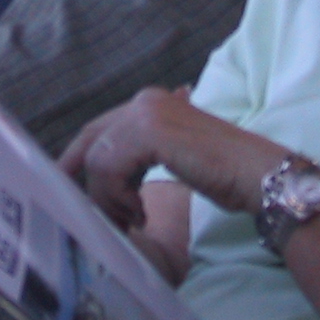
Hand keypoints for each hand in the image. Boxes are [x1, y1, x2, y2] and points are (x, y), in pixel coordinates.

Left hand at [60, 87, 275, 229]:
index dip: (77, 157)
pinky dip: (118, 197)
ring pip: (99, 160)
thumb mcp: (173, 157)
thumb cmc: (222, 172)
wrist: (255, 174)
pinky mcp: (149, 132)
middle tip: (102, 216)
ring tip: (133, 218)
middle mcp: (144, 101)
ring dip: (109, 198)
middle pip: (92, 142)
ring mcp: (146, 113)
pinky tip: (141, 213)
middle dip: (90, 183)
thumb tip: (105, 176)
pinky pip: (109, 168)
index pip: (98, 129)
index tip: (64, 185)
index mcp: (150, 104)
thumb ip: (140, 155)